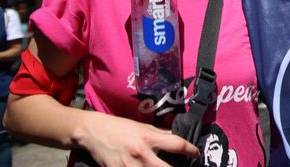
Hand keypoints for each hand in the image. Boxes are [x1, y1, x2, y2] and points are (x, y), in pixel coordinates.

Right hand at [77, 113, 197, 166]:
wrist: (93, 132)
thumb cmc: (120, 128)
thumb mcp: (143, 127)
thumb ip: (161, 134)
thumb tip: (178, 139)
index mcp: (149, 139)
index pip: (177, 145)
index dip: (191, 150)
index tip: (196, 154)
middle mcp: (142, 153)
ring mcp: (129, 166)